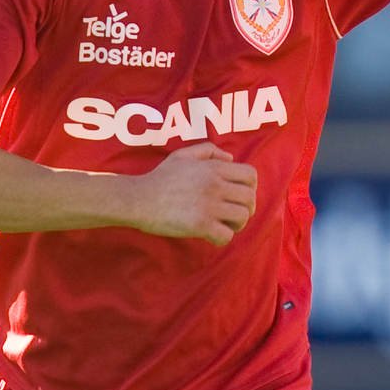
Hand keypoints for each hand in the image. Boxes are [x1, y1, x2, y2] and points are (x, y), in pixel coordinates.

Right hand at [132, 143, 258, 245]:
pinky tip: (212, 236)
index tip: (239, 196)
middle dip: (246, 208)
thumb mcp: (183, 155)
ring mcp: (209, 205)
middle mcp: (216, 185)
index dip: (250, 187)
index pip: (251, 175)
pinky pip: (226, 235)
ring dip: (237, 224)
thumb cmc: (160, 178)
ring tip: (225, 225)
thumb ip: (209, 151)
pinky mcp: (200, 225)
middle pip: (249, 198)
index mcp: (214, 168)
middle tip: (233, 214)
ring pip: (242, 217)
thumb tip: (230, 158)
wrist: (138, 199)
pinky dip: (222, 238)